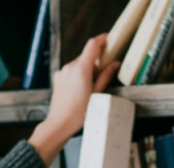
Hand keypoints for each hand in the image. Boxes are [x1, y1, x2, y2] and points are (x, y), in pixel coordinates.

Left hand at [29, 35, 119, 165]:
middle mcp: (70, 67)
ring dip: (87, 69)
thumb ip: (105, 76)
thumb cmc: (78, 113)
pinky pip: (71, 71)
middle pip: (86, 55)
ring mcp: (63, 72)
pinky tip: (81, 89)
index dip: (102, 39)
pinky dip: (78, 75)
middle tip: (106, 70)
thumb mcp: (96, 94)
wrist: (59, 123)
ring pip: (79, 63)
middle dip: (96, 60)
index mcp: (81, 70)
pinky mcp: (58, 77)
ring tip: (92, 86)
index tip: (109, 39)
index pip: (92, 45)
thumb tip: (114, 64)